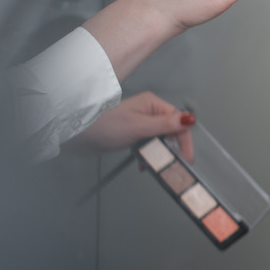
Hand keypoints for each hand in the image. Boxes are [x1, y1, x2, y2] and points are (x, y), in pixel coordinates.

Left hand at [64, 91, 194, 159]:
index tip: (187, 158)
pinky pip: (147, 144)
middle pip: (170, 130)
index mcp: (152, 104)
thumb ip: (166, 125)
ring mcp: (140, 123)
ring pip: (159, 139)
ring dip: (159, 153)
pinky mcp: (131, 134)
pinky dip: (148, 154)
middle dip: (172, 148)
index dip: (184, 139)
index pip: (178, 120)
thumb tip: (191, 119)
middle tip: (174, 165)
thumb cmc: (106, 126)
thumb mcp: (139, 126)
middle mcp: (148, 111)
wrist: (78, 134)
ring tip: (157, 165)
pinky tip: (143, 164)